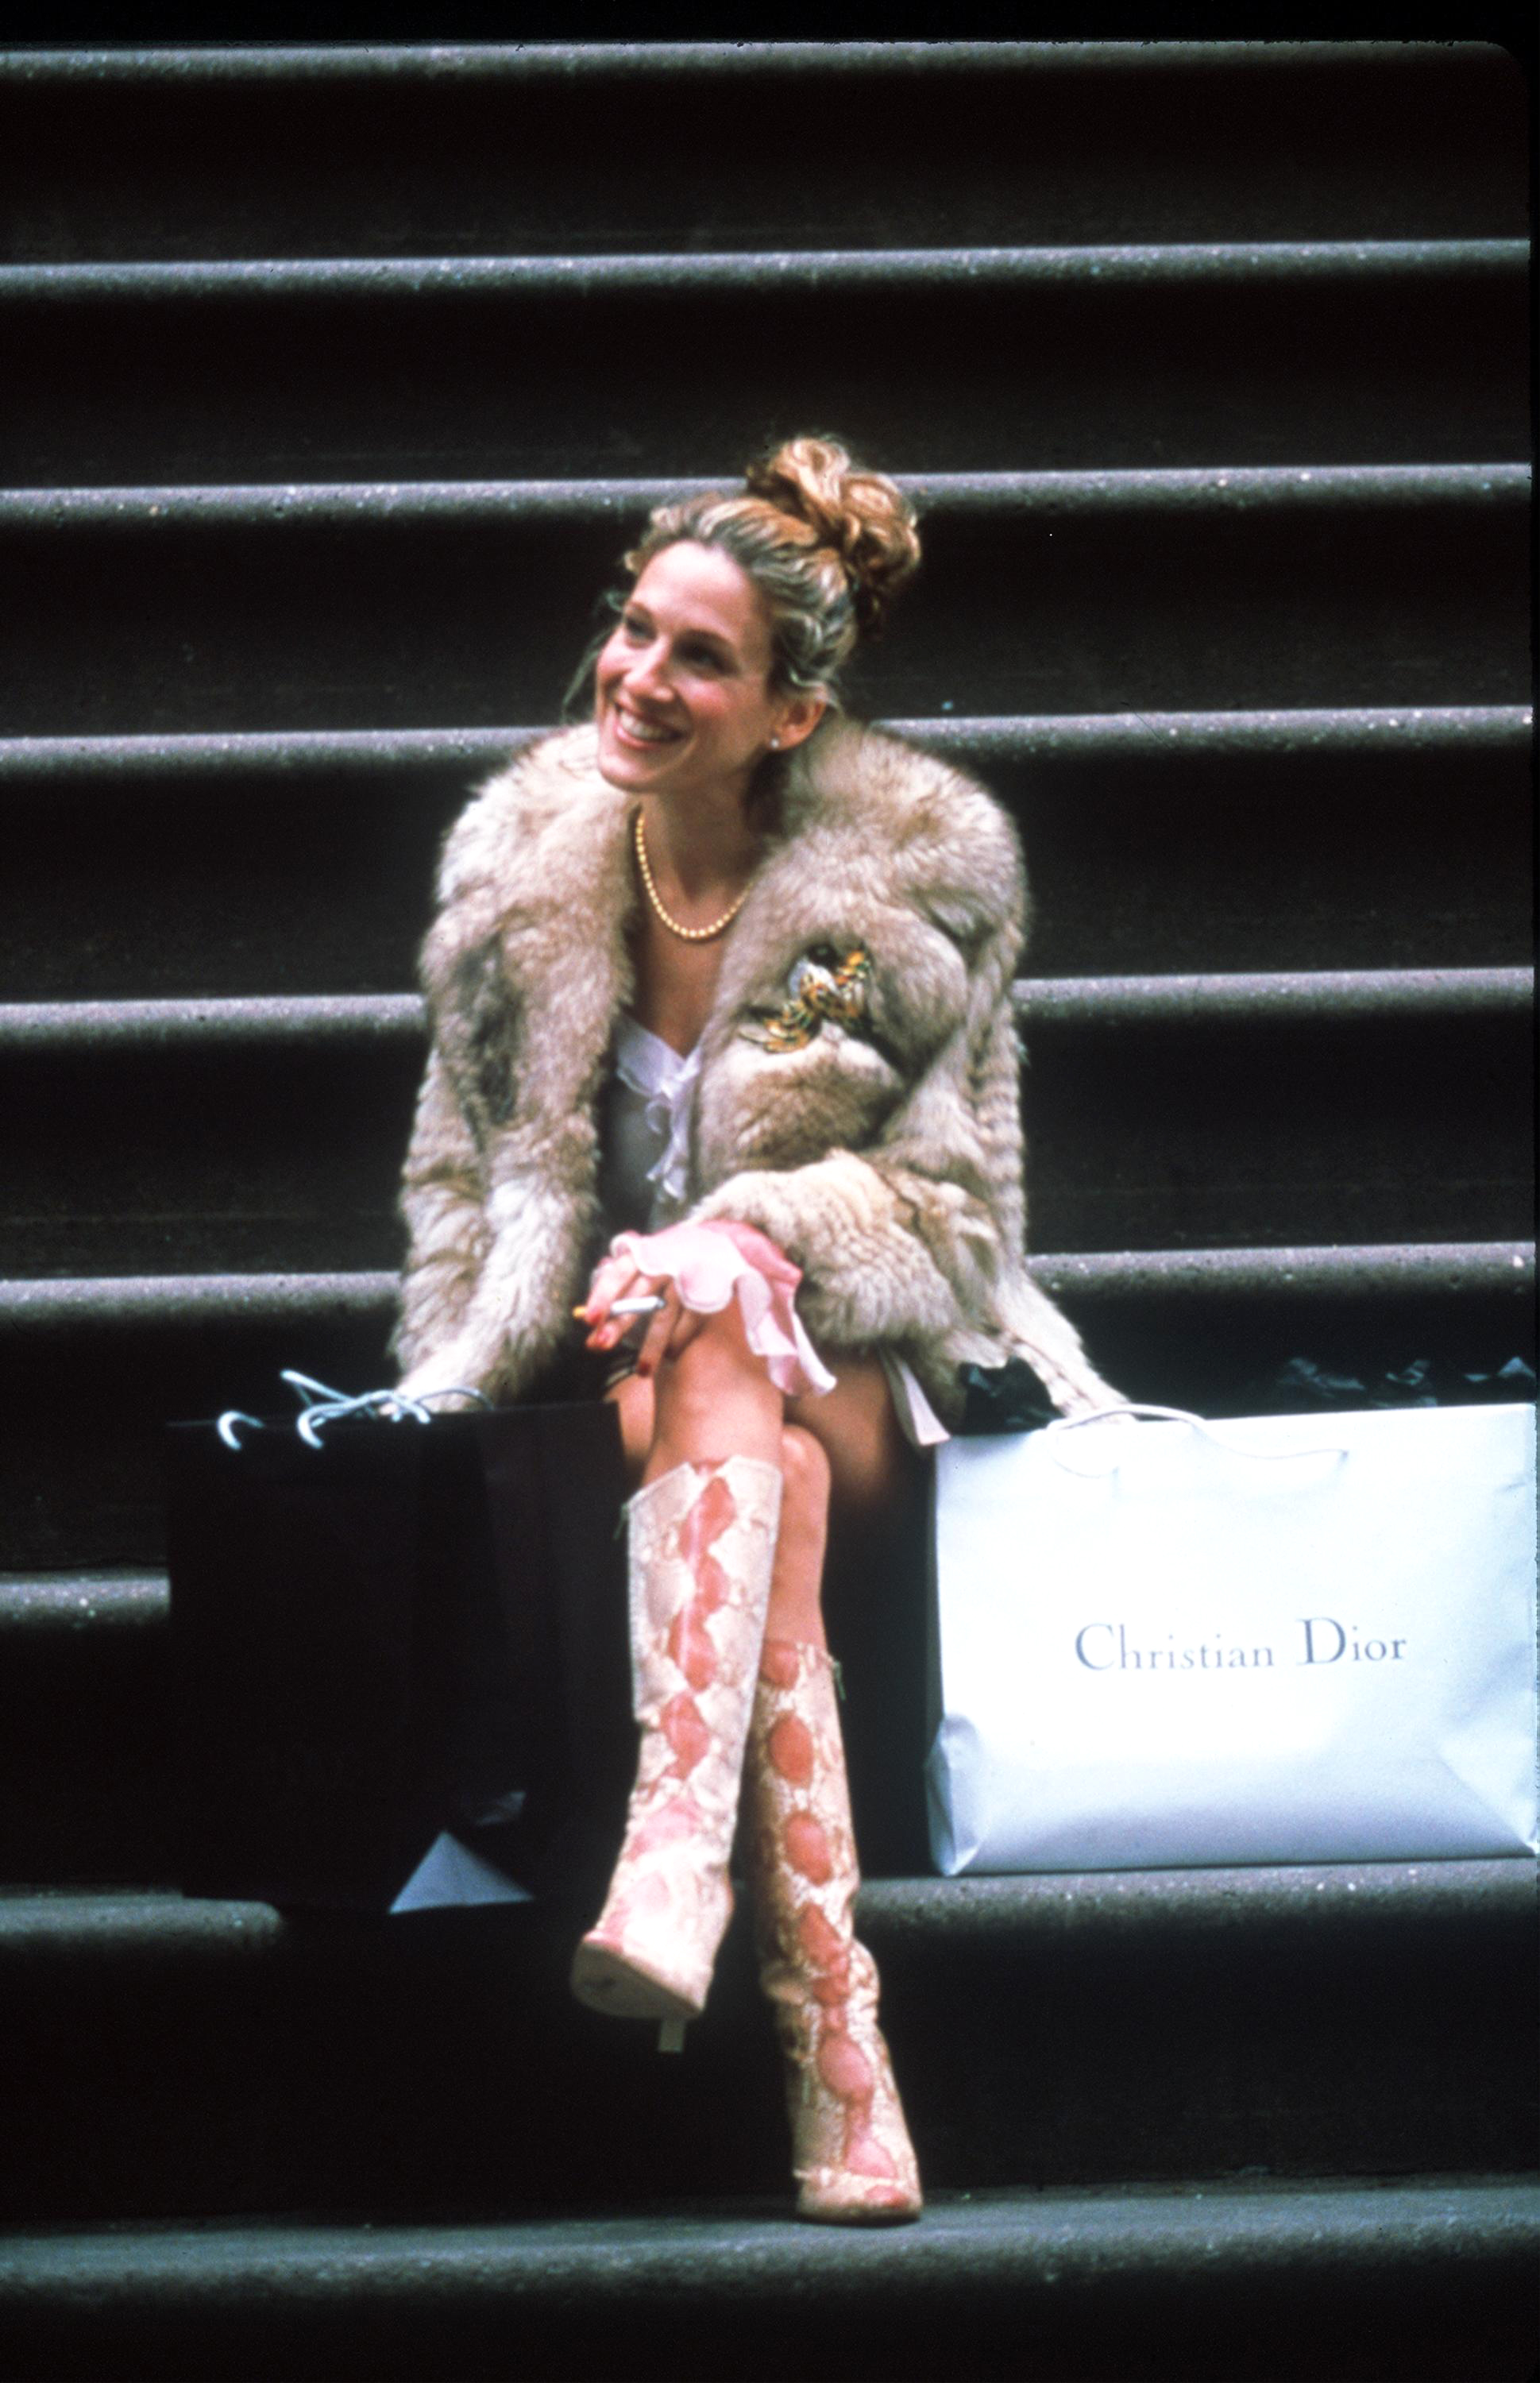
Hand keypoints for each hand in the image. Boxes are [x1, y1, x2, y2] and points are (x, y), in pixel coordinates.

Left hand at [579, 1252, 706, 1375]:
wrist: (714, 1243)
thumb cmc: (665, 1259)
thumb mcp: (642, 1262)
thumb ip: (616, 1286)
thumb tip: (587, 1318)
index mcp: (644, 1253)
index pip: (618, 1274)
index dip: (603, 1296)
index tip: (590, 1321)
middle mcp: (665, 1264)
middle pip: (638, 1296)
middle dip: (620, 1323)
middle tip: (601, 1345)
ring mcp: (688, 1279)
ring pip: (666, 1315)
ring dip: (652, 1346)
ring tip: (642, 1371)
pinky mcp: (707, 1292)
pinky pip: (689, 1323)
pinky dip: (678, 1341)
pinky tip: (670, 1354)